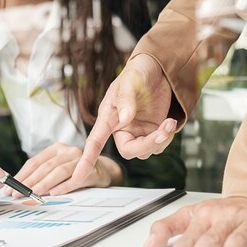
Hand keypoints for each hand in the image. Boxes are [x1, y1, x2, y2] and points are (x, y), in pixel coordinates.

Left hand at [3, 143, 121, 197]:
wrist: (103, 171)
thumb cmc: (75, 171)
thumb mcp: (58, 168)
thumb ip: (42, 174)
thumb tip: (19, 187)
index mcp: (55, 149)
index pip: (34, 162)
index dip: (21, 175)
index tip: (11, 187)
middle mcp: (67, 151)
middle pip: (44, 167)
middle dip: (29, 181)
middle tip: (17, 193)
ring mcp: (79, 159)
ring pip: (58, 171)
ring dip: (44, 184)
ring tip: (33, 193)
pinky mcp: (91, 170)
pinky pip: (75, 179)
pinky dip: (63, 186)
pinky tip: (54, 193)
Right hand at [72, 54, 177, 183]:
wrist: (158, 69)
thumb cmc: (137, 72)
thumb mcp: (130, 82)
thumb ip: (126, 100)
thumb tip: (126, 119)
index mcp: (109, 118)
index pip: (94, 142)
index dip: (86, 160)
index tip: (78, 177)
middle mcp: (121, 128)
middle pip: (129, 151)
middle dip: (147, 145)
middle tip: (161, 132)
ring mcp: (137, 132)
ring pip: (146, 151)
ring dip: (160, 140)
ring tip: (168, 123)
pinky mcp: (151, 131)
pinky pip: (157, 145)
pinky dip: (166, 137)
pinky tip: (168, 123)